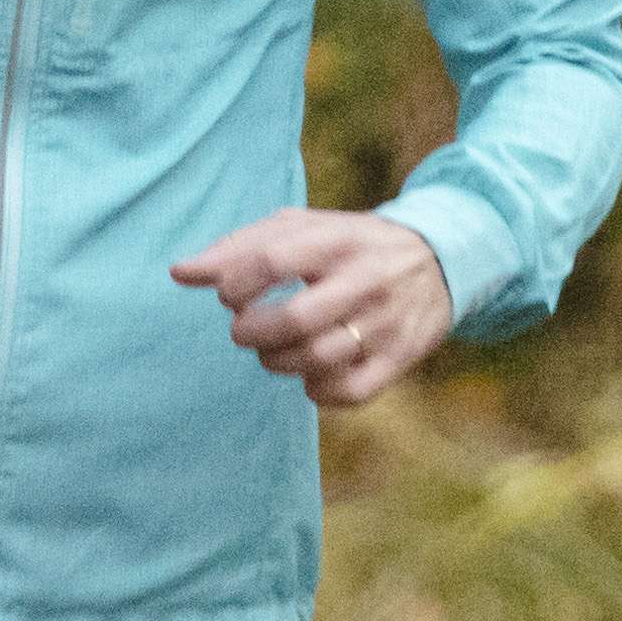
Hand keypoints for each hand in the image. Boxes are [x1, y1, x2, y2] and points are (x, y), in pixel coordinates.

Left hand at [171, 206, 451, 411]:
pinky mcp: (400, 358)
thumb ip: (239, 246)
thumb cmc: (348, 243)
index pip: (271, 261)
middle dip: (251, 333)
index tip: (229, 294)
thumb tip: (179, 273)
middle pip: (294, 320)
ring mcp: (386, 322)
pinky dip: (317, 390)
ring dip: (278, 362)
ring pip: (318, 359)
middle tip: (243, 330)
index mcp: (336, 239)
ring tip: (273, 351)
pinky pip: (349, 392)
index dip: (234, 284)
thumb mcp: (302, 228)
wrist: (441, 259)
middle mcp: (365, 280)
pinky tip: (311, 374)